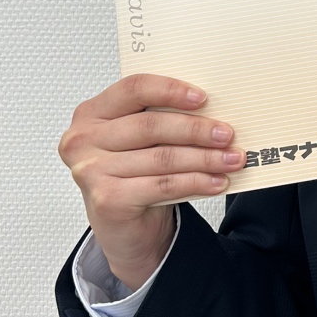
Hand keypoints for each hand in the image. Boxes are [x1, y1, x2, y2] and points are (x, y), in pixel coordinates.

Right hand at [58, 74, 245, 289]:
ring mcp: (91, 171)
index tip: (203, 98)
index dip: (170, 90)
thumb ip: (162, 119)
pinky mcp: (107, 200)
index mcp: (92, 113)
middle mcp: (84, 139)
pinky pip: (162, 185)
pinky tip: (216, 181)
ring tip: (232, 159)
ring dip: (204, 158)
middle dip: (196, 129)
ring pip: (161, 158)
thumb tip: (213, 111)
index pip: (133, 88)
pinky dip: (195, 182)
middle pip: (150, 125)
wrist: (122, 227)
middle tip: (227, 134)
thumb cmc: (132, 174)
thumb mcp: (140, 140)